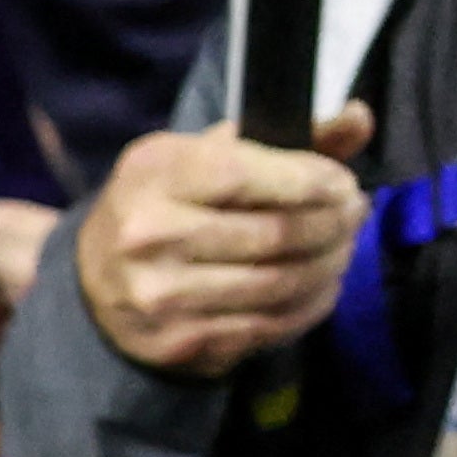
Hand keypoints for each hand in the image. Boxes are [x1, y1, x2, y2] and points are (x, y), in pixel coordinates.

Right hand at [73, 109, 377, 379]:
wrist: (97, 277)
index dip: (311, 180)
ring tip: (344, 247)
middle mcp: (148, 233)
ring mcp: (159, 294)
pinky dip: (311, 304)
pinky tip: (322, 285)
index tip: (343, 184)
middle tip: (355, 215)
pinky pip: (269, 325)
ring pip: (280, 284)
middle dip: (334, 224)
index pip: (246, 175)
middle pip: (275, 234)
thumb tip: (359, 117)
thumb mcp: (210, 154)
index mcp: (155, 172)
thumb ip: (288, 135)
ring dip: (330, 265)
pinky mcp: (178, 340)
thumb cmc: (170, 202)